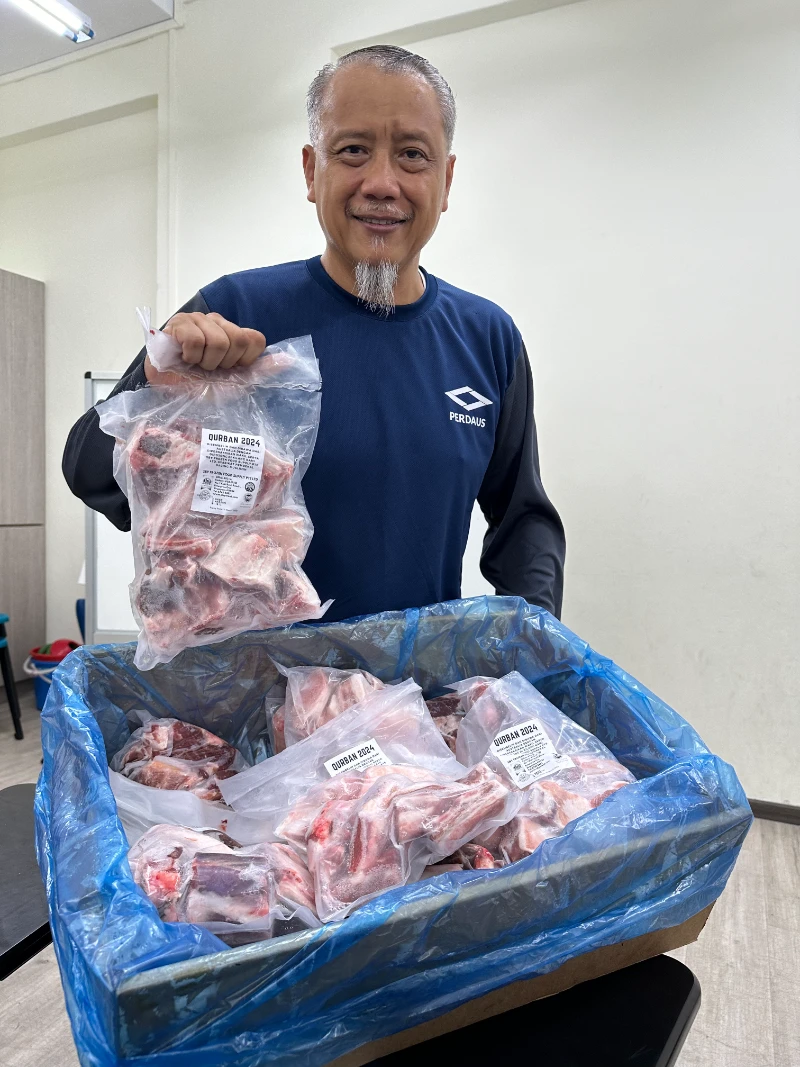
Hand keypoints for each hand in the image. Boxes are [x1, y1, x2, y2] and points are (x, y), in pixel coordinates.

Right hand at [144, 312, 265, 382]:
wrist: (168, 393)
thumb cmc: (199, 386)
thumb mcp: (235, 383)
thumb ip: (261, 370)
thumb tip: (289, 360)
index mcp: (233, 333)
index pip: (255, 339)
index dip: (244, 360)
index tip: (229, 370)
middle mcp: (217, 322)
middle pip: (238, 340)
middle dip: (223, 363)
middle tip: (208, 369)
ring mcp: (197, 319)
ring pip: (217, 341)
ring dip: (205, 363)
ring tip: (194, 365)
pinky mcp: (178, 323)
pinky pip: (195, 340)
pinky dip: (189, 357)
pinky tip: (182, 359)